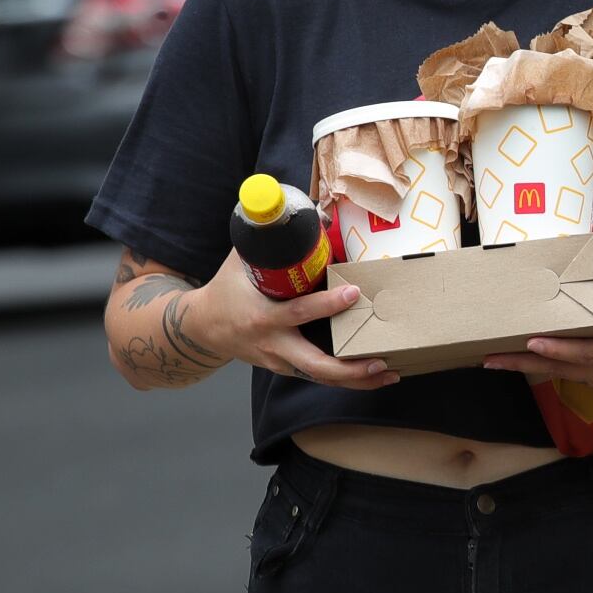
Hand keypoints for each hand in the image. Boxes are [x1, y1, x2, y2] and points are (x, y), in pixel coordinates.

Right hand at [192, 251, 396, 389]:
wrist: (202, 327)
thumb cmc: (227, 289)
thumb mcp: (242, 260)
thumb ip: (274, 239)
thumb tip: (317, 213)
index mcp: (263, 317)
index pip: (299, 312)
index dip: (328, 305)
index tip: (354, 292)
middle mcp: (274, 345)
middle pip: (316, 365)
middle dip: (351, 368)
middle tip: (382, 360)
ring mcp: (280, 362)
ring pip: (321, 377)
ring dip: (357, 379)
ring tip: (390, 373)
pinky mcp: (286, 369)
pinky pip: (319, 376)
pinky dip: (347, 378)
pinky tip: (375, 375)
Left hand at [482, 224, 592, 393]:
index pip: (582, 353)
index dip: (554, 349)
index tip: (527, 342)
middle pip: (563, 370)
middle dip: (524, 364)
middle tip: (488, 359)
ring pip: (565, 376)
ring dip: (532, 368)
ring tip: (497, 360)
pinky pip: (576, 376)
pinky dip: (552, 366)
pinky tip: (527, 359)